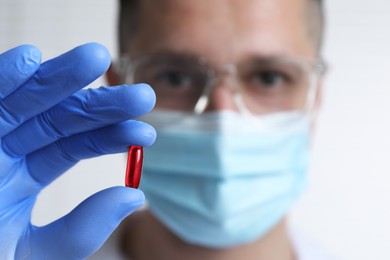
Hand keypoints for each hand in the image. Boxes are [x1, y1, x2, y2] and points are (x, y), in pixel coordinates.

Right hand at [0, 43, 155, 258]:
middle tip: (144, 96)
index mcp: (24, 175)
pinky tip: (28, 60)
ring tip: (96, 57)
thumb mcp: (34, 252)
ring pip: (24, 98)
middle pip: (60, 118)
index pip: (77, 145)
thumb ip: (82, 229)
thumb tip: (135, 196)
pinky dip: (1, 77)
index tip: (145, 133)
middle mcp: (5, 149)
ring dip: (58, 77)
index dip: (111, 136)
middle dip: (100, 104)